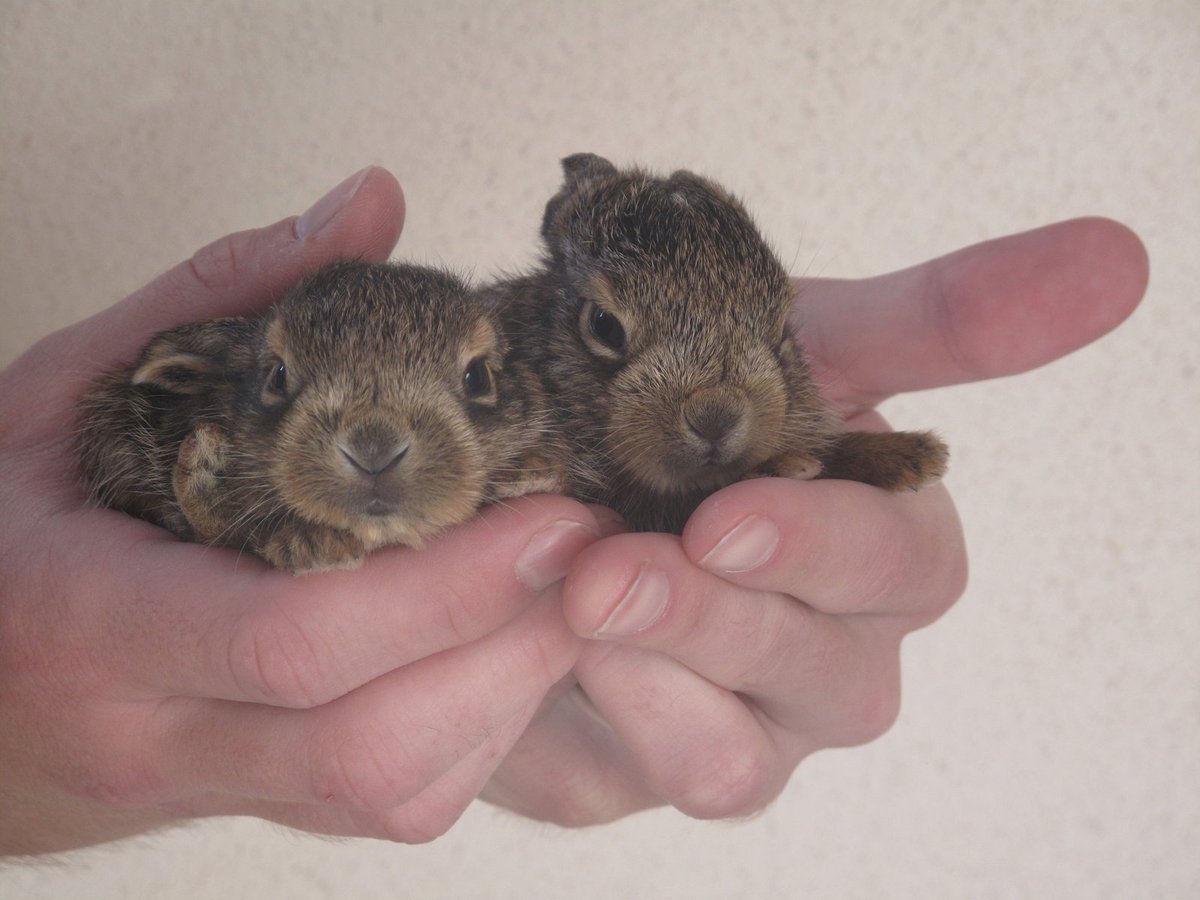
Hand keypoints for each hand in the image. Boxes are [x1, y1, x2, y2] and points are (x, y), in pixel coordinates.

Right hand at [0, 168, 604, 854]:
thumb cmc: (5, 523)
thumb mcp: (76, 385)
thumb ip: (228, 291)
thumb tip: (374, 207)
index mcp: (91, 618)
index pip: (292, 636)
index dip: (447, 584)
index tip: (556, 515)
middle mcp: (153, 729)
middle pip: (367, 738)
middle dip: (512, 648)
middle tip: (599, 552)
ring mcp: (206, 787)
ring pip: (392, 791)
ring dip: (511, 693)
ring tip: (571, 591)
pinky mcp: (255, 806)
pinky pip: (390, 805)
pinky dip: (479, 729)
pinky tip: (504, 646)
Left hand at [481, 217, 1148, 822]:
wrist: (544, 466)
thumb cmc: (687, 401)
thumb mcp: (791, 344)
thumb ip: (938, 319)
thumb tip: (1119, 253)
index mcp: (876, 548)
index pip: (903, 564)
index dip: (823, 545)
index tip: (723, 519)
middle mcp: (831, 652)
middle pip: (827, 671)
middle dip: (718, 619)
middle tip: (609, 571)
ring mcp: (750, 724)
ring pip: (739, 754)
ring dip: (658, 681)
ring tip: (574, 607)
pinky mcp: (656, 764)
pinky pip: (643, 778)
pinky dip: (600, 722)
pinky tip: (543, 655)